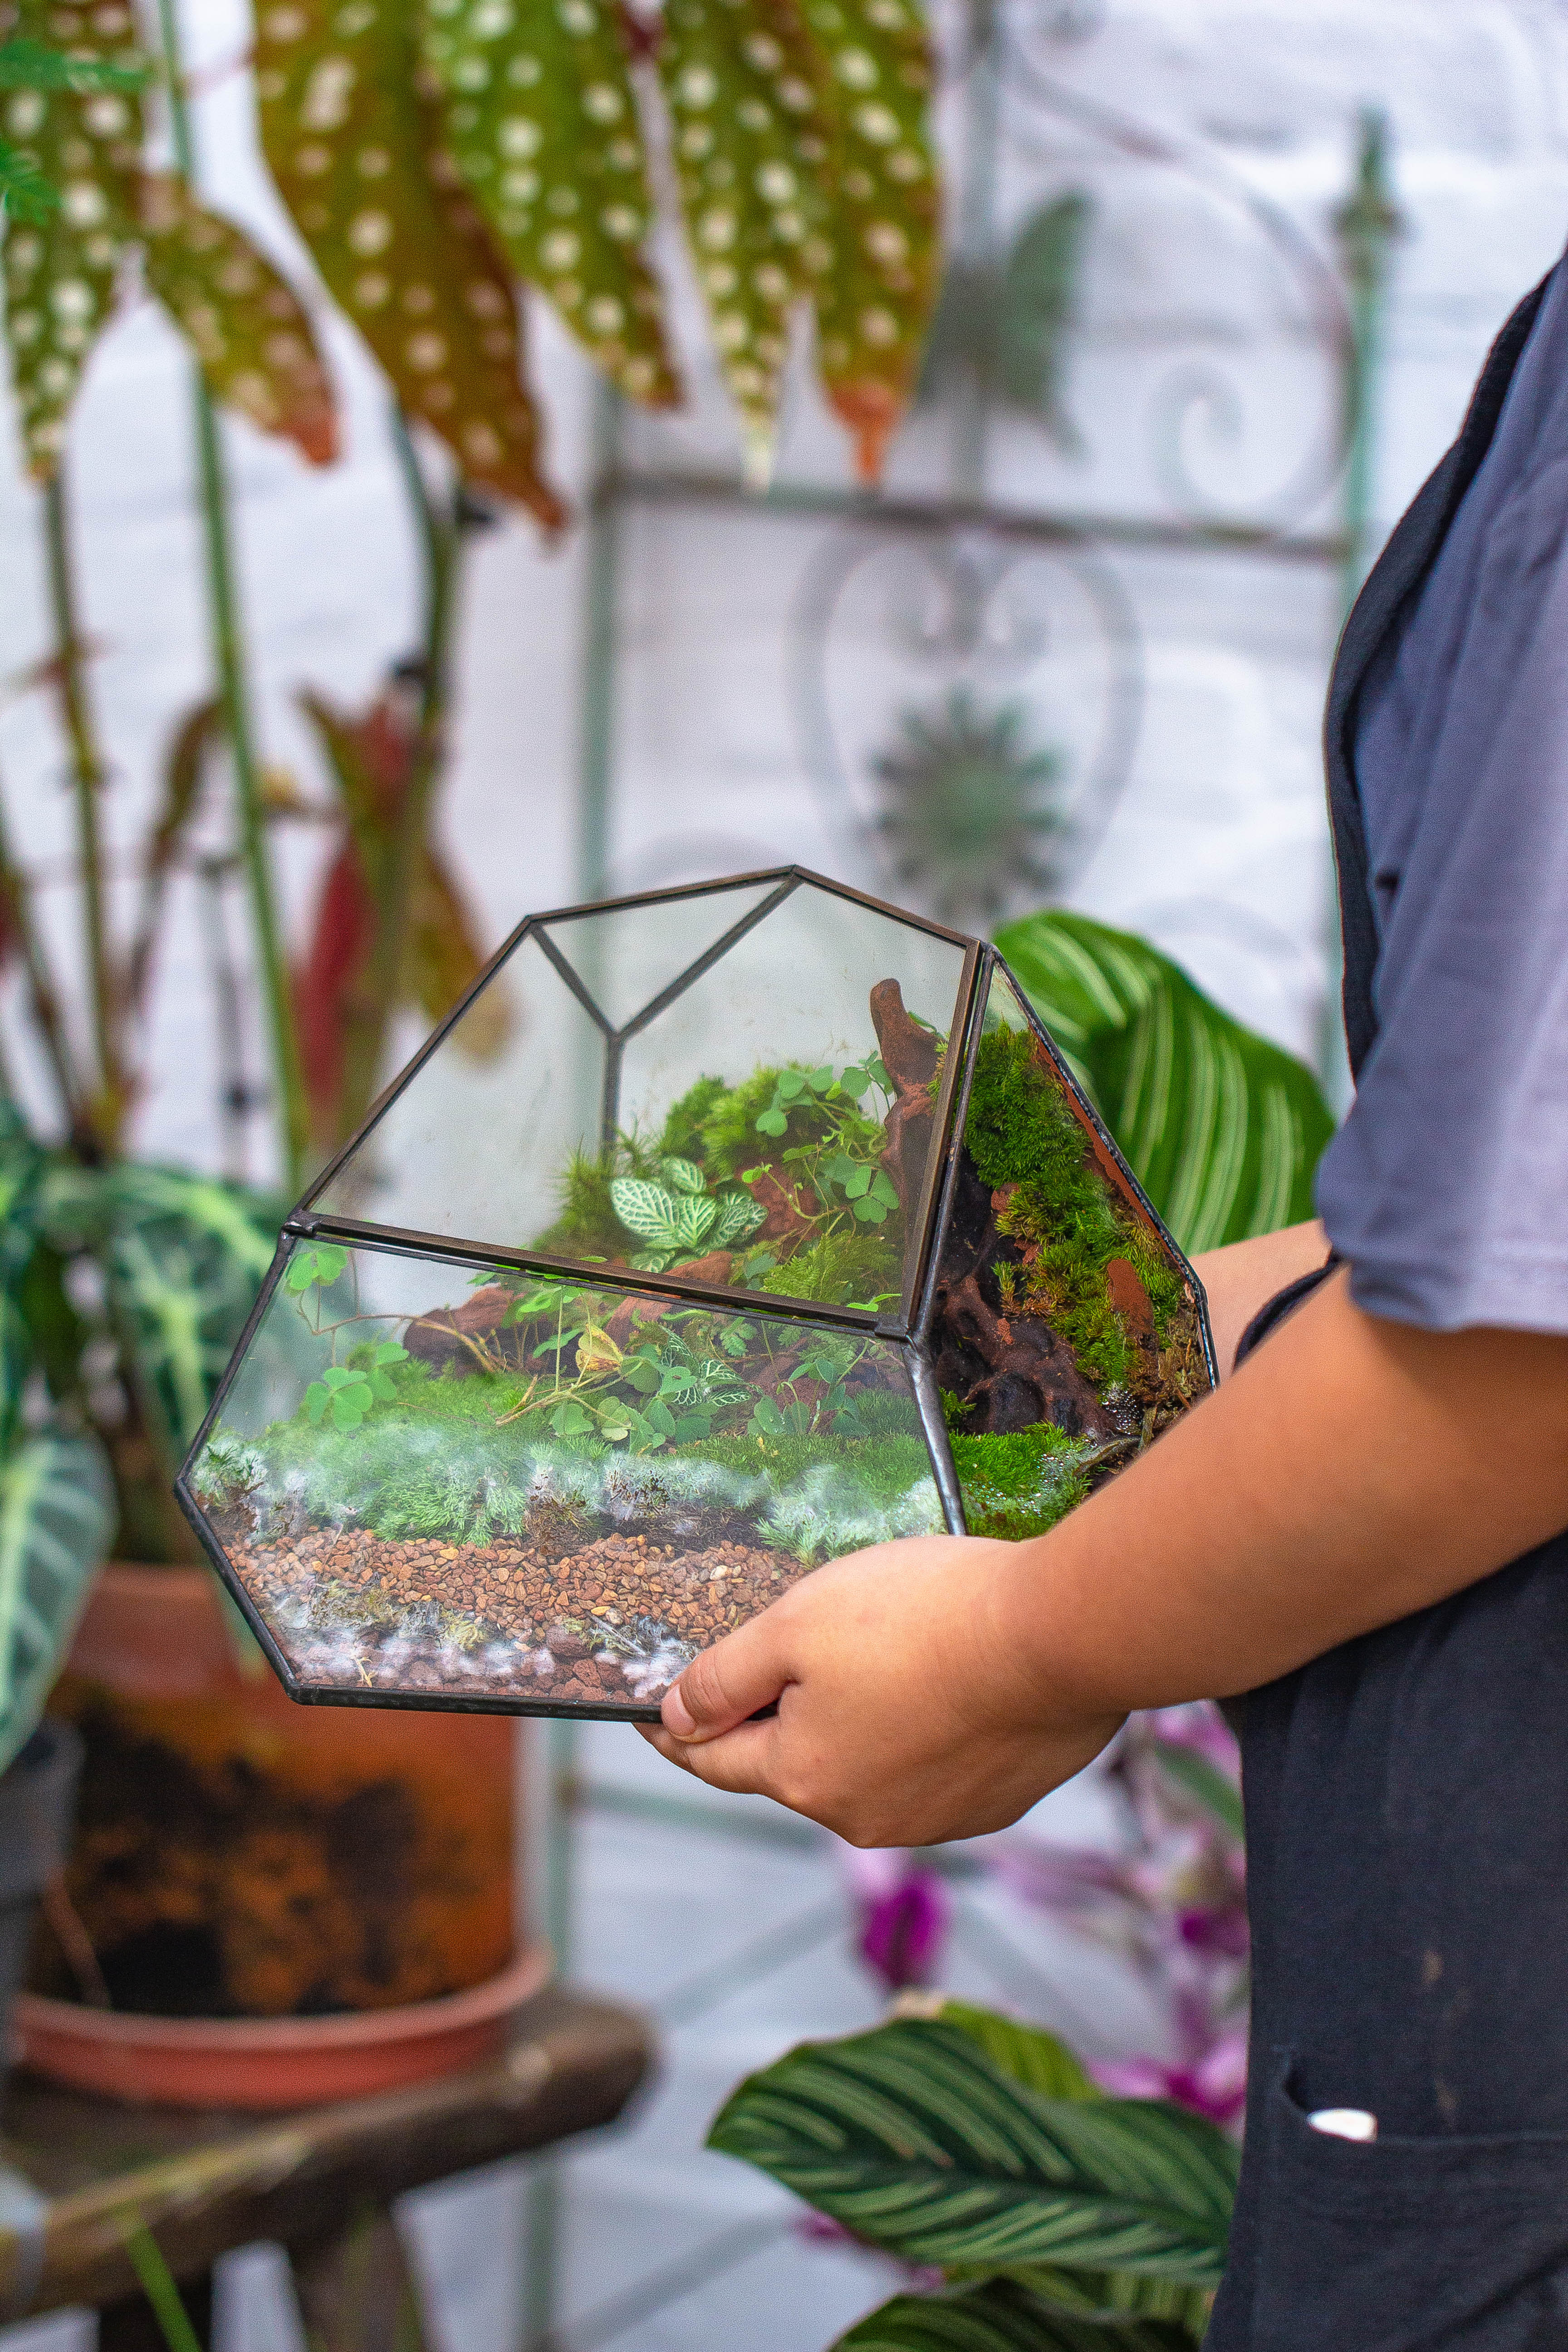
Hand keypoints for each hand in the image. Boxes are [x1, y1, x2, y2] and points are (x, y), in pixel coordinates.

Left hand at [636, 1532, 1125, 1846]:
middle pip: (793, 1761)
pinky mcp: (996, 1800)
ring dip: (858, 1718)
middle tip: (782, 1651)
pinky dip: (921, 1727)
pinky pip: (932, 1764)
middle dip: (778, 1712)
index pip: (715, 1759)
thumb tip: (676, 1718)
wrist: (1060, 1637)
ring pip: (867, 1763)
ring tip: (880, 1650)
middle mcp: (865, 1817)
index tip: (653, 1714)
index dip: (677, 1729)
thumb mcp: (796, 1623)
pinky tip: (940, 1676)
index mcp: (805, 1777)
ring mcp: (936, 1816)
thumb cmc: (924, 1619)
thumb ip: (726, 1676)